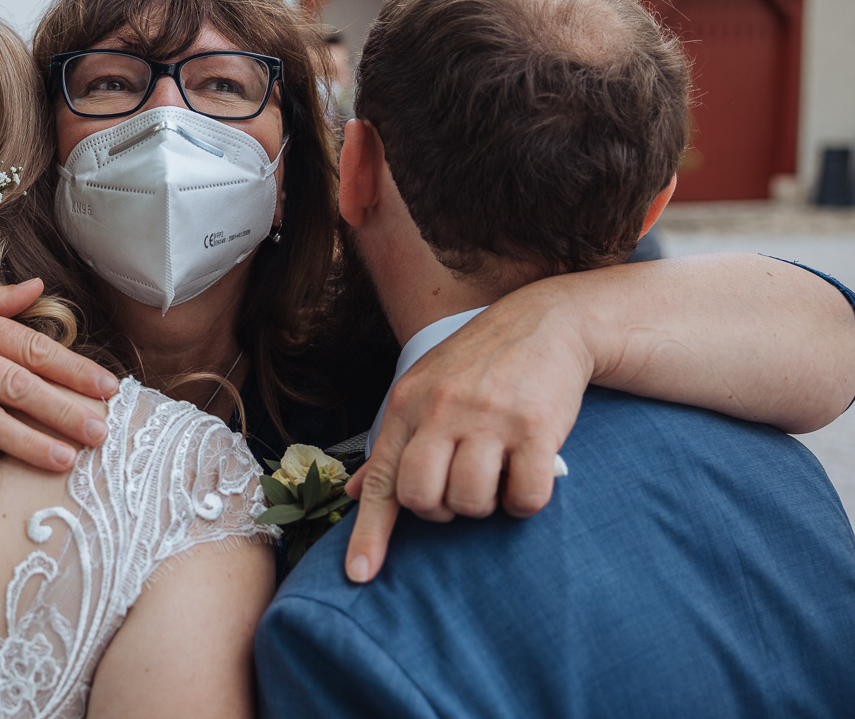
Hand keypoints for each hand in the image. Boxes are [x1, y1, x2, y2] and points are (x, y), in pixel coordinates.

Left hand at [343, 289, 591, 582]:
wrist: (544, 322)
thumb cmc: (476, 365)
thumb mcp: (422, 391)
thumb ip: (392, 444)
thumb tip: (355, 492)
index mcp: (406, 405)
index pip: (380, 479)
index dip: (368, 532)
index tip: (359, 575)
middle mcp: (441, 411)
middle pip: (421, 498)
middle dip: (438, 510)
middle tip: (457, 489)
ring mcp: (488, 419)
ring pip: (470, 502)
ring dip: (484, 505)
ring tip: (495, 475)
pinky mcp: (535, 429)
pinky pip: (523, 498)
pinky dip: (524, 502)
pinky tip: (527, 474)